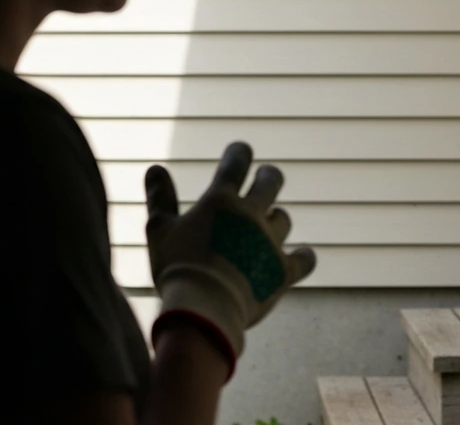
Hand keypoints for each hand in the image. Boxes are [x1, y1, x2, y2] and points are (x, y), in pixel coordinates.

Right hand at [144, 143, 316, 376]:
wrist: (204, 309)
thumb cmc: (177, 268)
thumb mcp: (159, 230)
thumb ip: (159, 197)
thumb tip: (154, 168)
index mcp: (220, 201)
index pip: (235, 164)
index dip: (239, 153)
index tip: (241, 150)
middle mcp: (250, 215)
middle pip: (270, 182)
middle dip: (268, 176)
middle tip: (266, 176)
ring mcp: (270, 242)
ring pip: (283, 218)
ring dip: (275, 220)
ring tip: (267, 226)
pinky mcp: (284, 270)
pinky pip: (305, 258)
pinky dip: (303, 257)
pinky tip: (301, 257)